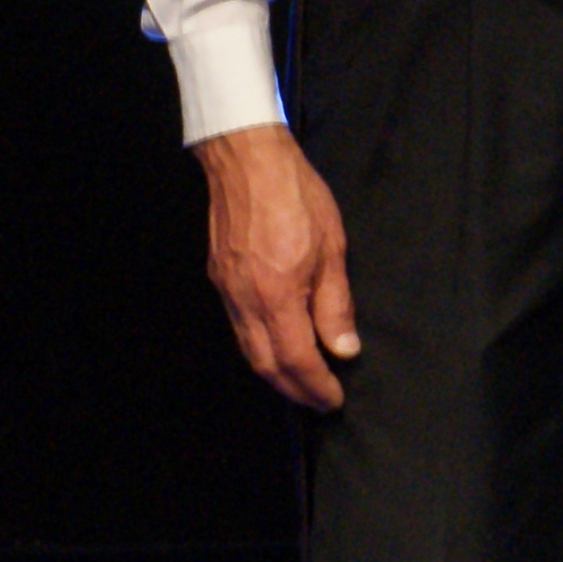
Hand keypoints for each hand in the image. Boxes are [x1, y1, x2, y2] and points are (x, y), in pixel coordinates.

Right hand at [198, 124, 356, 410]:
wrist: (247, 160)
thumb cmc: (296, 196)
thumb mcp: (332, 248)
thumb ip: (335, 303)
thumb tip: (343, 349)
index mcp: (277, 294)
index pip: (297, 358)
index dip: (316, 385)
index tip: (334, 399)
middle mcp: (245, 300)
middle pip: (266, 364)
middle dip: (293, 390)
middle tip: (319, 401)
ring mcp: (227, 290)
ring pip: (248, 349)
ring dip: (274, 373)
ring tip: (302, 383)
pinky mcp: (219, 277)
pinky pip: (238, 327)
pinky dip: (259, 348)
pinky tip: (277, 347)